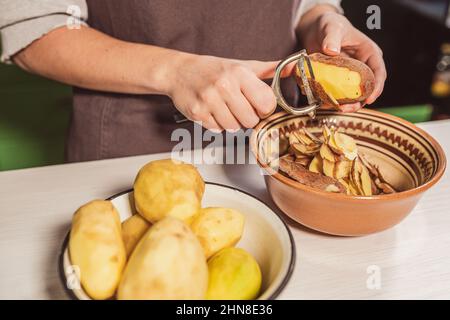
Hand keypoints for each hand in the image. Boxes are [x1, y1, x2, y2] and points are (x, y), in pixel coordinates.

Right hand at [166, 53, 282, 131]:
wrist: (179, 71)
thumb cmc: (213, 69)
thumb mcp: (242, 65)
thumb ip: (270, 70)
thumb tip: (295, 67)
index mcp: (239, 73)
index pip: (266, 103)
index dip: (264, 108)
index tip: (259, 105)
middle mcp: (224, 85)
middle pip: (251, 120)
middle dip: (248, 117)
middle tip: (240, 107)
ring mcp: (209, 100)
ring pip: (234, 128)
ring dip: (232, 123)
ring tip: (225, 109)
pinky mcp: (197, 113)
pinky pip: (217, 130)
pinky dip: (217, 125)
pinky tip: (213, 112)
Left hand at [299, 8, 386, 111]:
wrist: (315, 30)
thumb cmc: (329, 24)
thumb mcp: (331, 27)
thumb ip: (332, 37)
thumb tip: (331, 50)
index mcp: (369, 54)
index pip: (378, 73)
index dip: (376, 88)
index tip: (370, 99)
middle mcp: (362, 68)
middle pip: (366, 90)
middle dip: (357, 102)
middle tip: (346, 108)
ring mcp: (348, 77)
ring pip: (351, 96)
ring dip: (343, 105)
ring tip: (333, 107)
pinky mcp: (336, 82)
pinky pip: (335, 95)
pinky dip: (329, 100)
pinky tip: (321, 102)